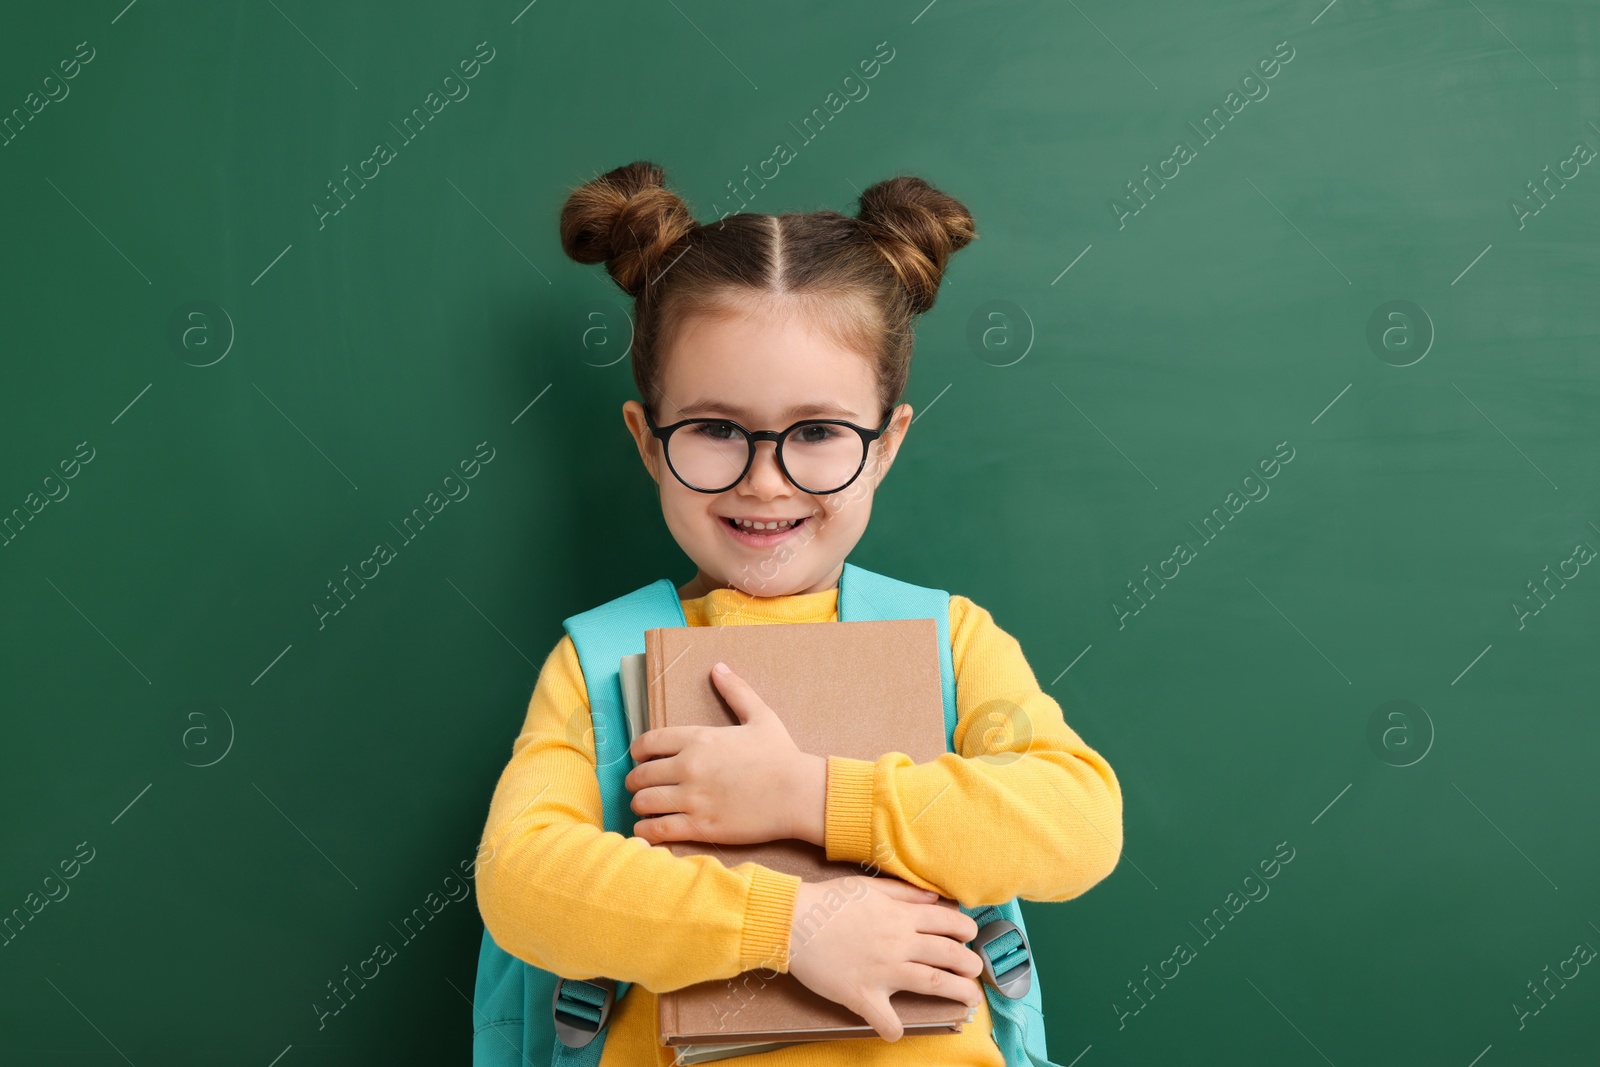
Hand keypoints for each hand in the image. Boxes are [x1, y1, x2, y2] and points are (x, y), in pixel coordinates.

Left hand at [626, 662, 827, 846]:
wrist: (799, 794)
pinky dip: (645, 831)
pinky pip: (657, 830)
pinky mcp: (700, 827)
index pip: (648, 742)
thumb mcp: (761, 716)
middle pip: (640, 775)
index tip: (640, 759)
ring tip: (645, 809)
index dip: (638, 752)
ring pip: (643, 802)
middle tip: (641, 787)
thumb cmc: (781, 755)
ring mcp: (693, 798)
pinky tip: (648, 830)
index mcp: (699, 739)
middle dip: (635, 781)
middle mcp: (689, 767)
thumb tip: (718, 668)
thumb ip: (736, 691)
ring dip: (639, 806)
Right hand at [785, 876, 984, 1041]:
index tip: (970, 937)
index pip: (947, 921)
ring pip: (932, 982)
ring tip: (970, 1000)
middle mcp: (899, 943)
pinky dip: (893, 1029)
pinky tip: (897, 1033)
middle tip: (976, 971)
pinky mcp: (863, 993)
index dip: (965, 930)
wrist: (793, 921)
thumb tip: (933, 898)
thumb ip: (905, 893)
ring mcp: (883, 970)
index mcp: (901, 916)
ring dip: (957, 992)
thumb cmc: (829, 901)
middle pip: (948, 954)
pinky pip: (884, 1018)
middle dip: (970, 964)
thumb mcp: (870, 887)